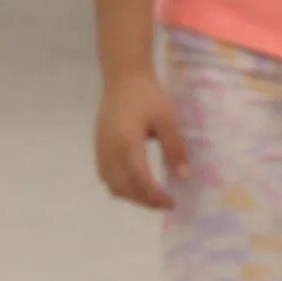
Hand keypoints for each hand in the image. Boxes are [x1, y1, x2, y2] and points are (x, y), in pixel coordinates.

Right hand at [95, 71, 184, 211]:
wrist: (123, 77)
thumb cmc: (147, 95)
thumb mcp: (167, 119)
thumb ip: (175, 148)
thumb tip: (183, 175)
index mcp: (127, 143)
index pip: (139, 180)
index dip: (155, 196)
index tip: (171, 203)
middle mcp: (110, 150)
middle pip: (123, 188)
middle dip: (144, 200)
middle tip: (164, 203)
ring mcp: (101, 149)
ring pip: (111, 185)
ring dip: (131, 195)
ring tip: (150, 195)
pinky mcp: (98, 146)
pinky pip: (105, 175)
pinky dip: (120, 185)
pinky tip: (135, 182)